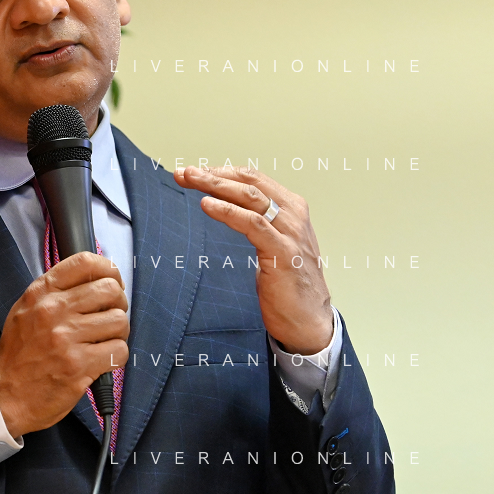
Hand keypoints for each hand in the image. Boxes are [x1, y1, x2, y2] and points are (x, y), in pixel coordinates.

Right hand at [0, 252, 129, 437]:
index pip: (85, 262)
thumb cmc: (20, 353)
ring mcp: (67, 338)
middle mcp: (53, 310)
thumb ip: (56, 291)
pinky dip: (117, 356)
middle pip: (110, 290)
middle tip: (110, 316)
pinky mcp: (79, 365)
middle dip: (118, 303)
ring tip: (104, 340)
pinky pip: (119, 350)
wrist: (6, 394)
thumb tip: (95, 278)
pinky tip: (103, 359)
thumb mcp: (26, 309)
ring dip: (118, 332)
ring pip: (119, 320)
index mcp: (41, 292)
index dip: (109, 269)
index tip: (113, 281)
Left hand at [173, 165, 332, 354]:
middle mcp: (293, 215)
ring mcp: (290, 233)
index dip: (222, 172)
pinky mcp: (283, 252)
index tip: (194, 172)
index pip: (253, 180)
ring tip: (190, 179)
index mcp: (291, 209)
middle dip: (214, 174)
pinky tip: (206, 205)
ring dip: (216, 186)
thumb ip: (259, 224)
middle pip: (249, 183)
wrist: (308, 321)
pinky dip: (227, 211)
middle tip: (185, 172)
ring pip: (250, 198)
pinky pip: (252, 224)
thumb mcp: (273, 244)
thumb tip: (230, 209)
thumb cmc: (287, 284)